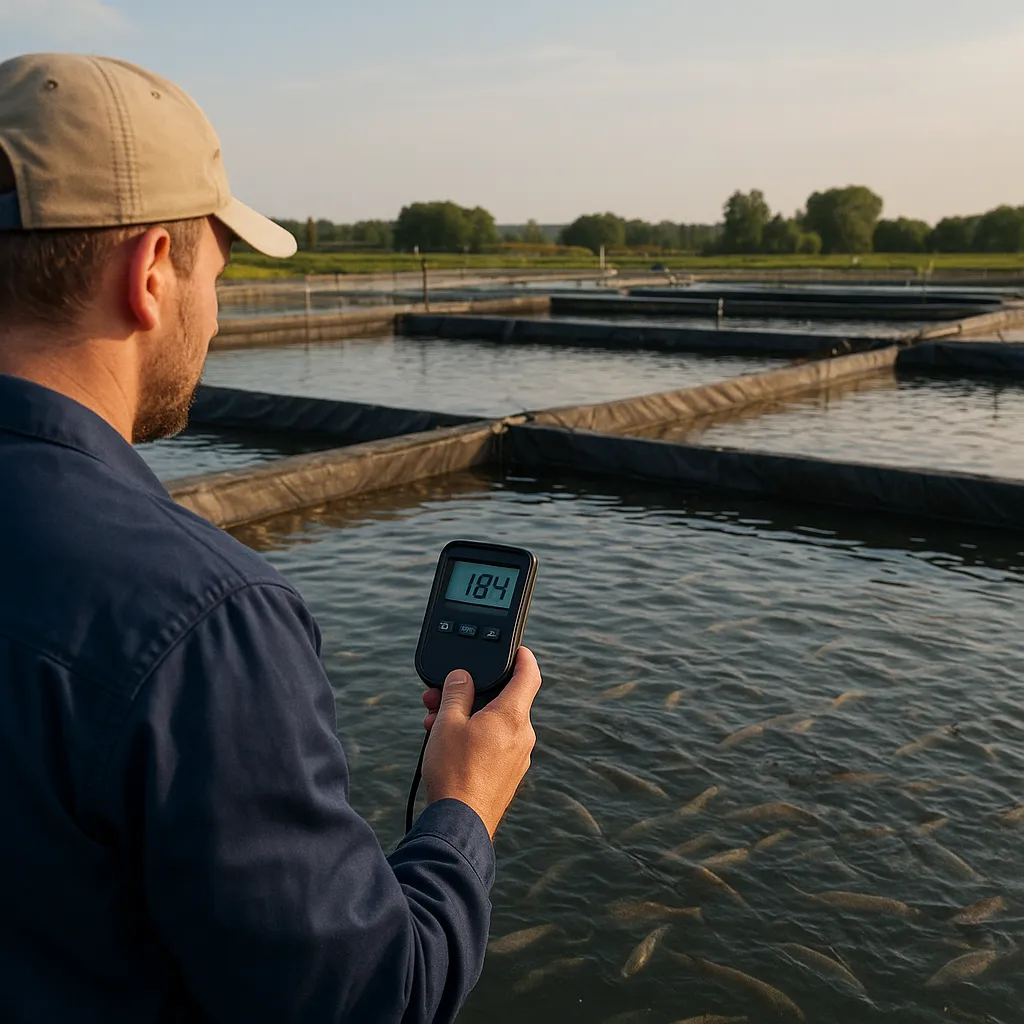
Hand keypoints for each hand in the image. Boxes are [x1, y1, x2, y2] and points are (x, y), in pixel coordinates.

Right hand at [420, 647, 540, 838]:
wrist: (460, 823)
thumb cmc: (455, 772)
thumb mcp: (448, 723)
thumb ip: (456, 692)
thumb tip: (462, 677)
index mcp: (512, 715)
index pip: (529, 674)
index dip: (523, 657)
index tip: (516, 649)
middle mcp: (522, 734)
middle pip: (503, 699)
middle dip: (472, 692)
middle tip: (442, 694)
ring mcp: (518, 756)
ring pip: (494, 723)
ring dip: (468, 716)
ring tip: (435, 721)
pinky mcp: (508, 774)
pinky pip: (494, 743)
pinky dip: (474, 735)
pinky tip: (448, 743)